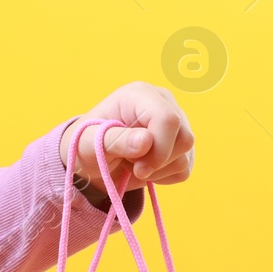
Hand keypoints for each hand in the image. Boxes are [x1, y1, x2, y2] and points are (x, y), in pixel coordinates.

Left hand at [60, 82, 194, 198]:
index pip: (167, 119)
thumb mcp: (91, 143)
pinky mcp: (181, 145)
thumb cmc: (87, 144)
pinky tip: (145, 167)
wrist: (92, 159)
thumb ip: (116, 140)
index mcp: (139, 94)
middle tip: (130, 165)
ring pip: (185, 156)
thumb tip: (146, 140)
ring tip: (132, 161)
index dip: (159, 149)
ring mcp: (176, 123)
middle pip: (184, 139)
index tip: (138, 169)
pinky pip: (185, 169)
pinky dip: (164, 177)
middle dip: (157, 162)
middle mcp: (164, 103)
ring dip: (157, 170)